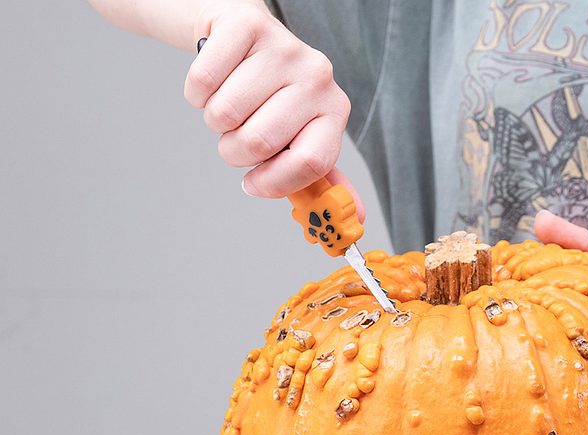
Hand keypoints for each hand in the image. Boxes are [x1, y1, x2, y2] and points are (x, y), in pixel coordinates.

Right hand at [185, 0, 361, 215]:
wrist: (243, 35)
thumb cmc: (271, 95)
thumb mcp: (300, 133)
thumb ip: (320, 177)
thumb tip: (352, 219)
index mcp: (334, 110)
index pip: (311, 163)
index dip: (275, 182)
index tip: (253, 183)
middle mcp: (317, 77)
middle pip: (259, 142)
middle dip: (234, 150)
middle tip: (237, 133)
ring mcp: (285, 48)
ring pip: (224, 114)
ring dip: (215, 120)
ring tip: (230, 102)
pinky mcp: (247, 25)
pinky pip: (203, 82)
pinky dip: (197, 92)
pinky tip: (215, 79)